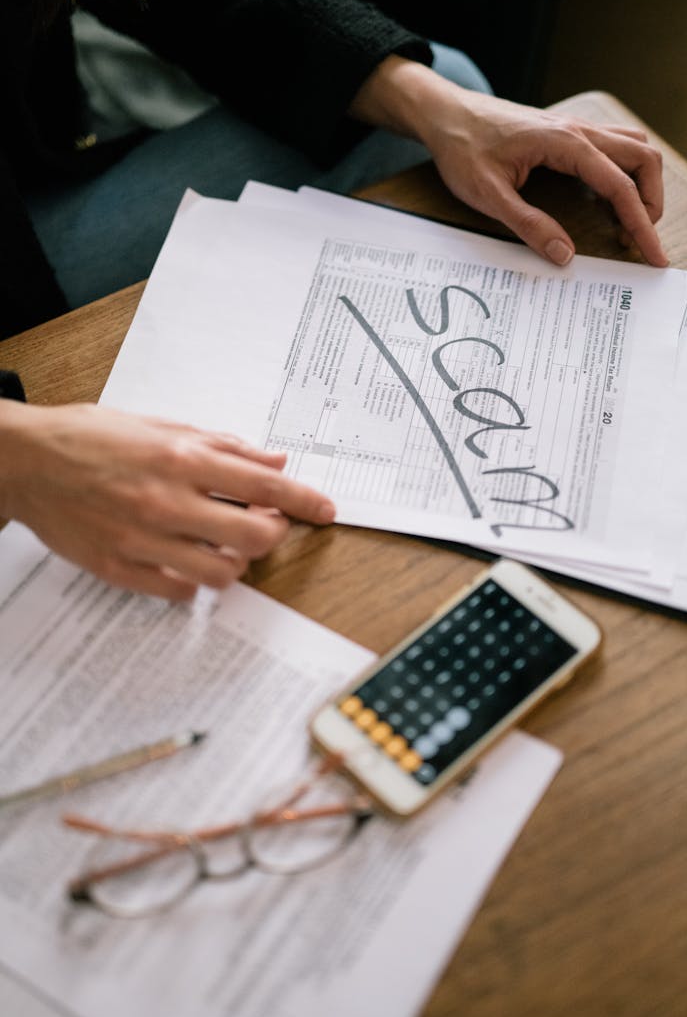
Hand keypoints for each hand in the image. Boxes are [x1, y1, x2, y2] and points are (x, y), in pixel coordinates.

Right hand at [0, 402, 334, 599]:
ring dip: (236, 562)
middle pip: (254, 537)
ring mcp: (143, 539)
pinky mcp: (119, 568)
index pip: (265, 485)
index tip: (327, 510)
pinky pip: (179, 591)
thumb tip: (274, 461)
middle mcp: (167, 501)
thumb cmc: (92, 436)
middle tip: (267, 526)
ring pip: (221, 573)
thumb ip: (223, 445)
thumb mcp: (161, 425)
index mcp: (182, 458)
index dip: (306, 501)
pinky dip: (194, 580)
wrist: (26, 461)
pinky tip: (187, 559)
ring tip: (225, 545)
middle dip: (273, 534)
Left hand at [350, 58, 666, 266]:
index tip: (652, 254)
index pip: (619, 185)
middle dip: (651, 202)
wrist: (445, 114)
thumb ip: (528, 225)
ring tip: (630, 224)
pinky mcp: (565, 134)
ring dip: (641, 184)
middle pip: (641, 159)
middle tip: (642, 241)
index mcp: (564, 143)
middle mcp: (577, 131)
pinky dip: (623, 174)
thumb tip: (564, 255)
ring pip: (632, 149)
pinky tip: (609, 201)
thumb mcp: (489, 195)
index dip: (641, 223)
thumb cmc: (462, 148)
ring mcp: (574, 129)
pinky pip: (612, 148)